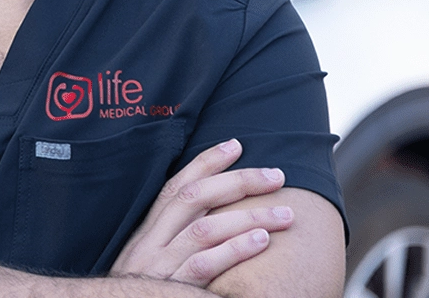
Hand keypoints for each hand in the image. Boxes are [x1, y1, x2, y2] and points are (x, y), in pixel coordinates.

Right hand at [111, 139, 294, 287]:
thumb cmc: (143, 290)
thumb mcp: (148, 261)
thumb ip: (172, 239)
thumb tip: (211, 215)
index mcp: (146, 232)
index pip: (176, 187)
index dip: (206, 163)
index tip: (236, 145)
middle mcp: (150, 243)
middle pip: (193, 198)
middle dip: (238, 181)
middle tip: (277, 176)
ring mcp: (160, 266)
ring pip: (205, 229)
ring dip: (249, 217)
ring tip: (285, 214)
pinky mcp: (172, 287)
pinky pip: (204, 265)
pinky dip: (234, 250)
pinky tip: (261, 242)